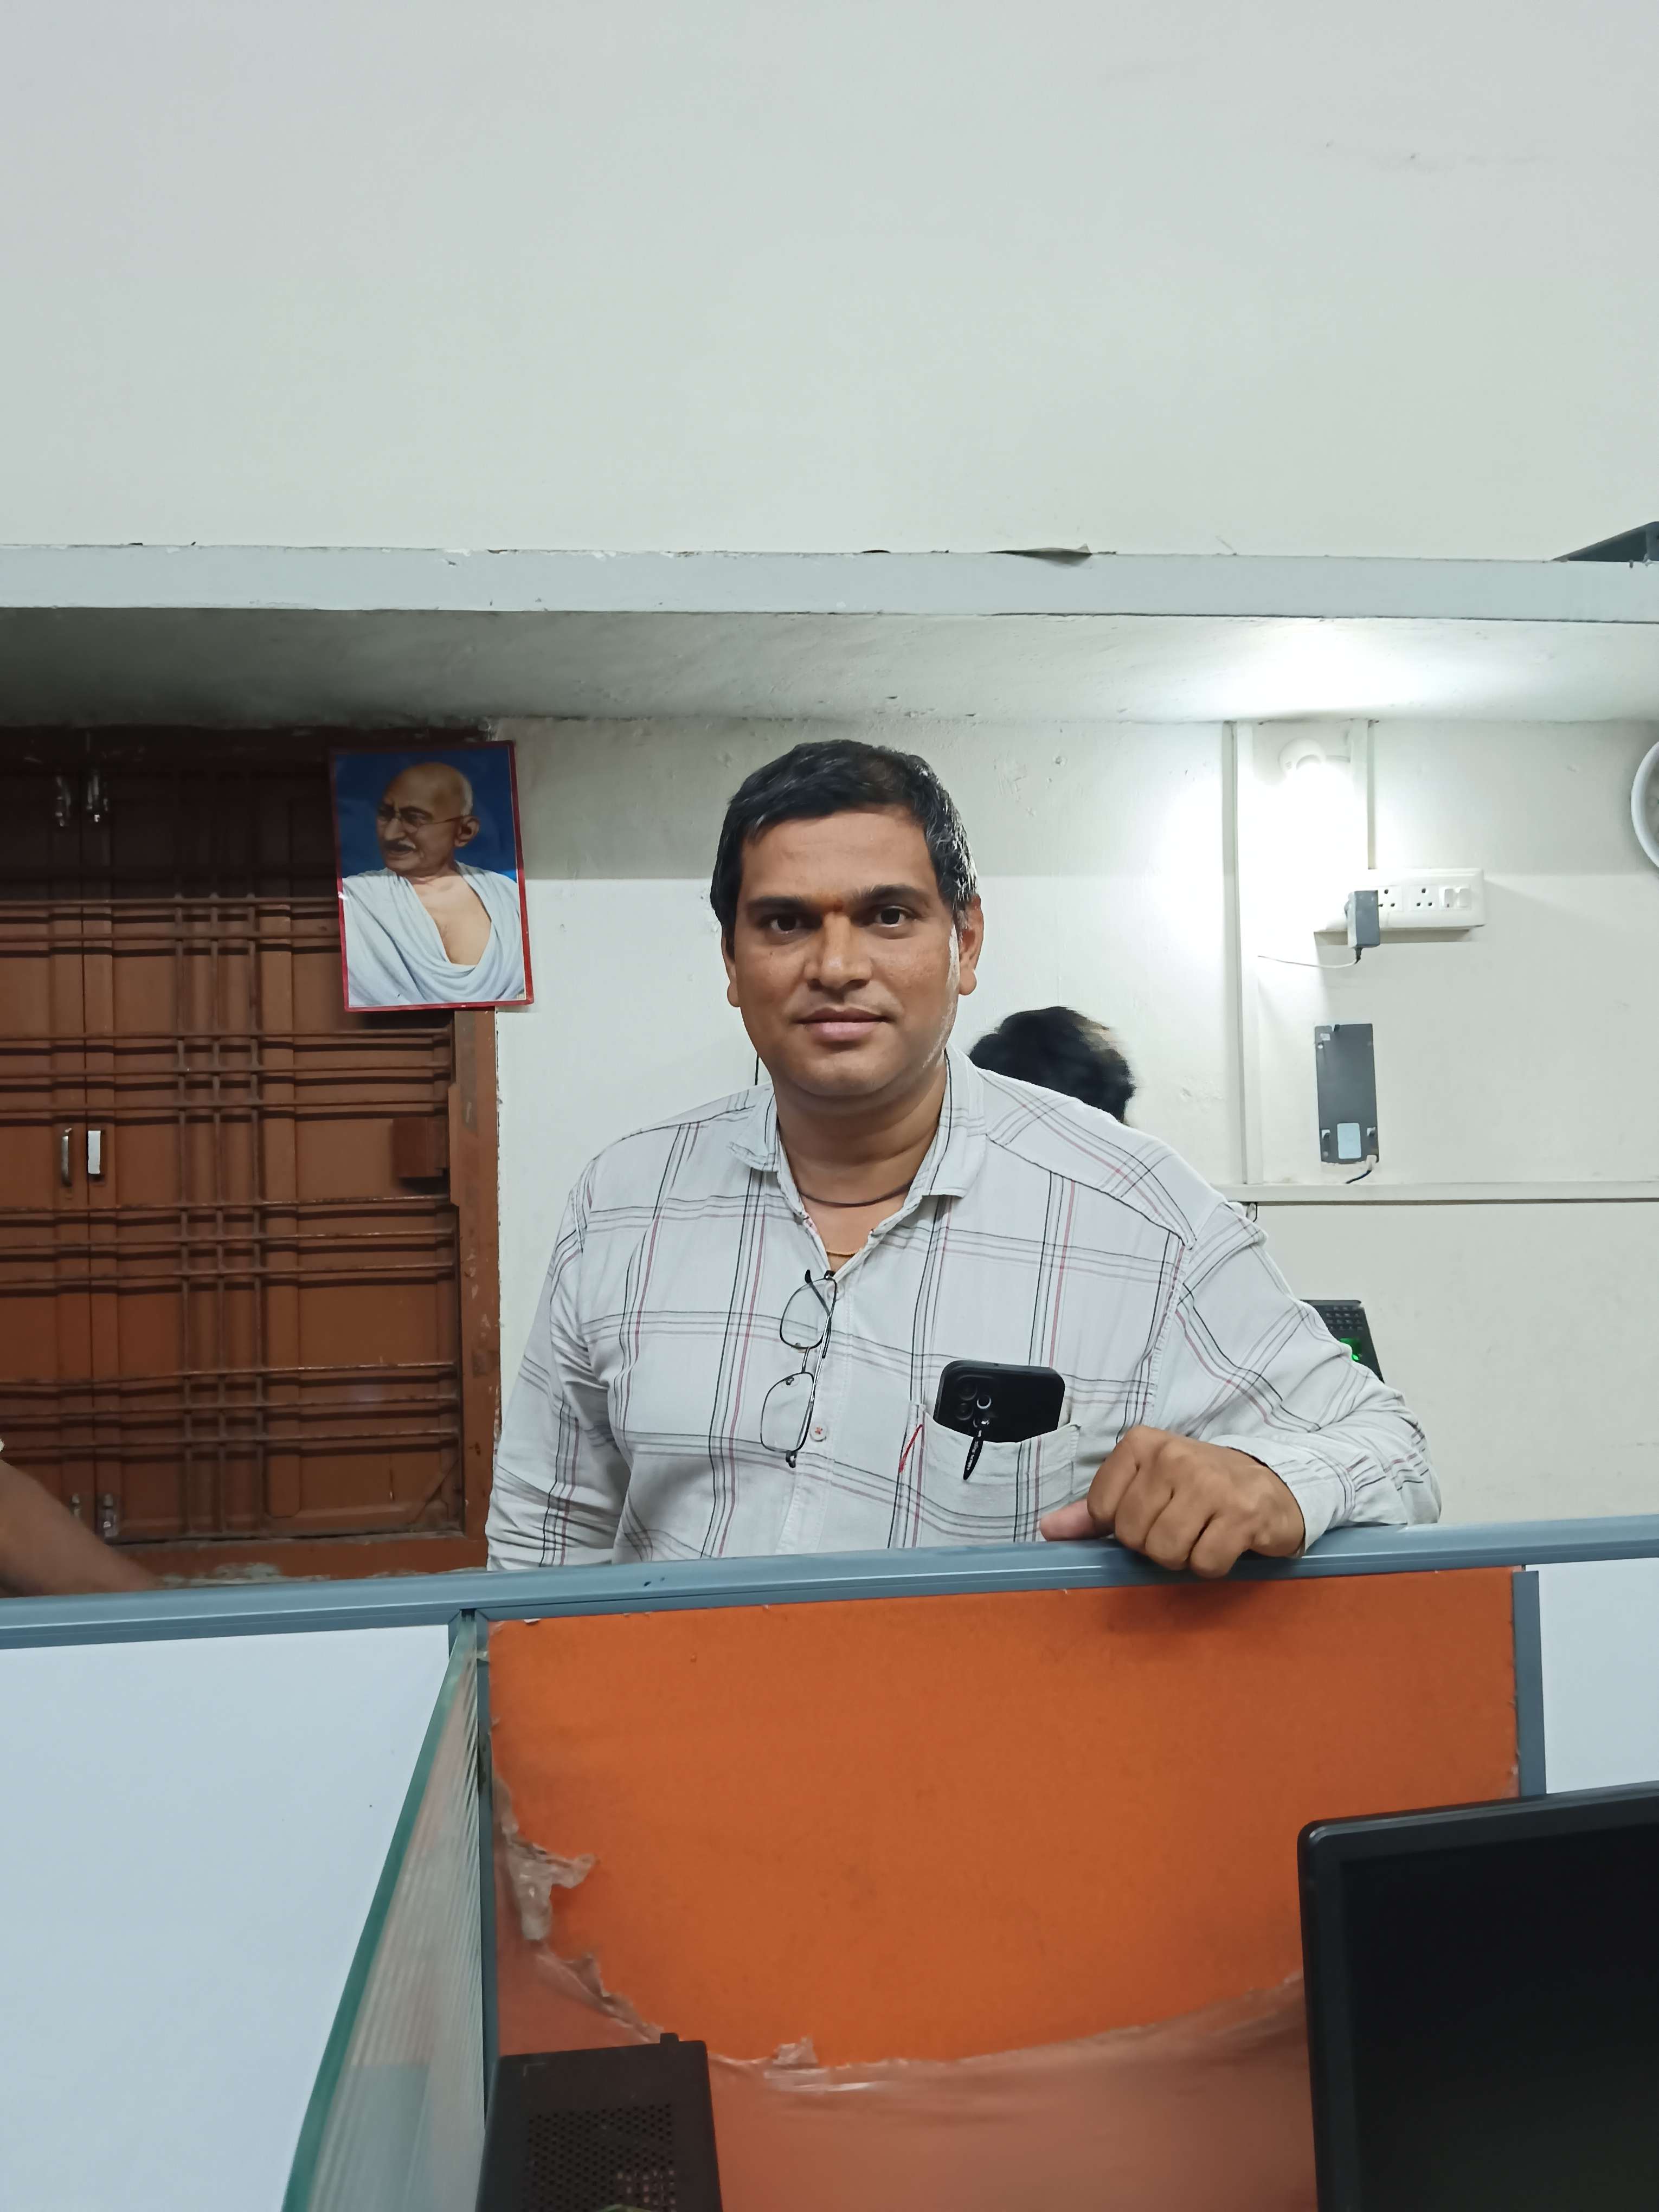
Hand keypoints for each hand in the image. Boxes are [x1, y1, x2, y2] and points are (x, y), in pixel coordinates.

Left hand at [1039, 1426, 1305, 1578]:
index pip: (1100, 1510)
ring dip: (1183, 1557)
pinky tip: (1224, 1543)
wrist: (1272, 1485)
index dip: (1122, 1527)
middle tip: (1182, 1526)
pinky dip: (1212, 1565)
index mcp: (1141, 1445)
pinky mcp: (1242, 1513)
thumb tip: (1049, 1531)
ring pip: (1166, 1551)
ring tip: (1201, 1534)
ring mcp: (1209, 1482)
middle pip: (1133, 1535)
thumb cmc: (1199, 1488)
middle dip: (1154, 1545)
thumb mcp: (1145, 1487)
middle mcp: (1173, 1456)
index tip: (1150, 1513)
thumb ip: (1094, 1512)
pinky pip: (1204, 1564)